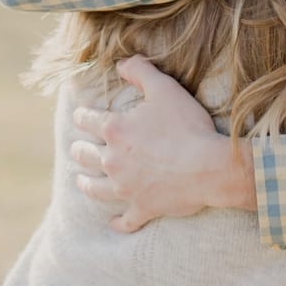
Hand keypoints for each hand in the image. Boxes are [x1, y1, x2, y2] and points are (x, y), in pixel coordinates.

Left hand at [69, 55, 254, 232]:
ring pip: (96, 189)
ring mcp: (125, 188)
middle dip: (79, 150)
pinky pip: (125, 220)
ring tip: (80, 182)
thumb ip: (140, 71)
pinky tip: (113, 223)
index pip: (88, 120)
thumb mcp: (164, 88)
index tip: (79, 115)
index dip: (82, 116)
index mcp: (115, 130)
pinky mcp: (142, 208)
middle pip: (86, 156)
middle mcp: (113, 161)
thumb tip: (121, 62)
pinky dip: (118, 223)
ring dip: (86, 185)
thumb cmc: (187, 125)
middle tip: (76, 149)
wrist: (209, 167)